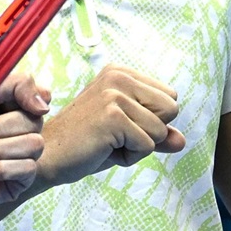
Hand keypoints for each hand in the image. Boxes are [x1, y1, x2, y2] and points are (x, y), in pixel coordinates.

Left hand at [0, 74, 49, 218]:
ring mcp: (24, 158)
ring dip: (1, 148)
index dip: (30, 98)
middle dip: (5, 125)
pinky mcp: (20, 182)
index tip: (8, 102)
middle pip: (37, 121)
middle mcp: (24, 132)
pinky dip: (3, 168)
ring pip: (35, 145)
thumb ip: (15, 84)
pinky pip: (28, 169)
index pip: (42, 97)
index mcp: (15, 108)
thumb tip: (44, 104)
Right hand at [37, 63, 185, 187]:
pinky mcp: (112, 117)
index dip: (151, 121)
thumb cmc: (85, 144)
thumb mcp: (126, 136)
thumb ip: (156, 134)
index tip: (119, 126)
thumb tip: (182, 141)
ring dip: (138, 147)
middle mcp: (118, 76)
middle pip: (171, 109)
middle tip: (114, 136)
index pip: (170, 98)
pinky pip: (147, 146)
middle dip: (150, 133)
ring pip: (160, 131)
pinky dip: (129, 157)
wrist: (48, 156)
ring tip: (107, 142)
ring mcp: (114, 95)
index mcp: (121, 73)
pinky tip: (103, 149)